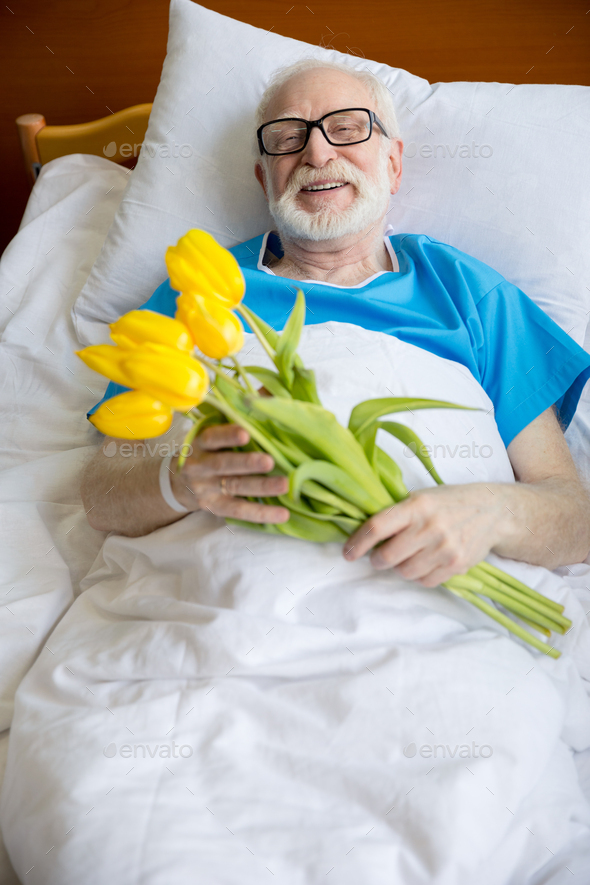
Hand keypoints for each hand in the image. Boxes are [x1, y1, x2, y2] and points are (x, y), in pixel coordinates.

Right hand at [170, 424, 289, 522]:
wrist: (178, 482)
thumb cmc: (207, 450)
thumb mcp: (213, 431)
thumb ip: (239, 413)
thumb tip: (270, 391)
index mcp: (200, 442)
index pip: (212, 438)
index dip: (227, 435)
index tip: (245, 433)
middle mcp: (200, 466)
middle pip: (223, 465)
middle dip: (247, 464)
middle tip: (269, 461)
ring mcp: (206, 488)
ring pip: (235, 487)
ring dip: (261, 487)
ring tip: (284, 485)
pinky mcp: (214, 507)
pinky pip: (239, 510)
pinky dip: (261, 513)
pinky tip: (282, 514)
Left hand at [342, 484, 504, 586]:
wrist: (493, 511)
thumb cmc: (450, 502)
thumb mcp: (422, 497)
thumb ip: (398, 514)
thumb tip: (366, 534)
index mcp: (417, 506)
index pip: (377, 527)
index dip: (357, 543)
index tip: (347, 553)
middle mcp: (430, 528)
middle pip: (387, 556)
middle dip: (377, 560)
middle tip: (379, 557)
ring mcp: (445, 549)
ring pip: (405, 572)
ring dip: (400, 568)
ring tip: (407, 556)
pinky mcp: (456, 565)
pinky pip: (425, 581)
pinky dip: (419, 575)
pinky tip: (425, 562)